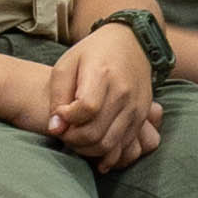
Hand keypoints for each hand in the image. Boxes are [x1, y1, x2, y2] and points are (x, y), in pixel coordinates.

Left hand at [43, 27, 164, 165]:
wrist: (132, 42)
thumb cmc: (93, 53)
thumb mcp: (67, 64)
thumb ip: (57, 96)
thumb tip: (55, 128)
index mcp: (103, 75)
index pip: (86, 109)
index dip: (68, 118)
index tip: (59, 114)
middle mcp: (124, 93)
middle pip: (95, 132)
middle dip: (72, 139)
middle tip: (63, 132)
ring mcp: (136, 108)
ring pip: (109, 145)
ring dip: (87, 149)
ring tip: (75, 139)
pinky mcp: (141, 117)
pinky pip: (124, 146)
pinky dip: (107, 155)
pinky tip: (93, 152)